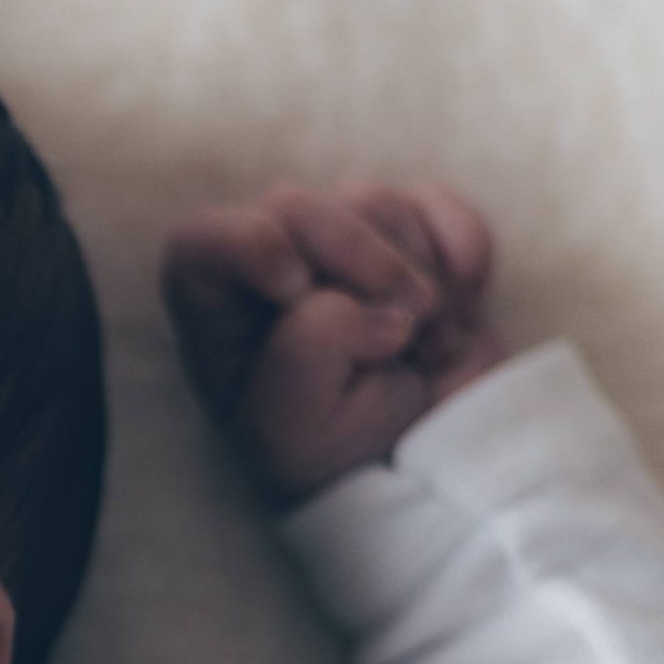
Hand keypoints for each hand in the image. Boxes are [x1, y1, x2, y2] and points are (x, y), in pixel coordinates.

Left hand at [158, 178, 512, 509]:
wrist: (426, 460)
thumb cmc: (337, 453)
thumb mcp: (297, 428)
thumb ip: (308, 349)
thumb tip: (369, 300)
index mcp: (217, 313)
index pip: (200, 244)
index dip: (249, 245)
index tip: (293, 288)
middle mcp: (270, 266)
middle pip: (293, 207)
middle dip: (358, 262)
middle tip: (402, 332)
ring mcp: (341, 244)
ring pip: (370, 203)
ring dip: (416, 277)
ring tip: (425, 349)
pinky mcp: (412, 237)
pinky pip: (438, 208)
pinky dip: (463, 257)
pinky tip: (460, 315)